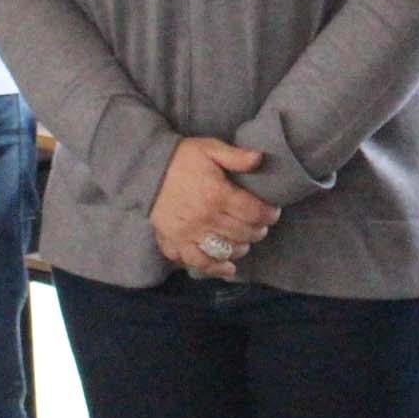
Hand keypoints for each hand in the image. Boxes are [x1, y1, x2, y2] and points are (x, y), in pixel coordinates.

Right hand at [148, 136, 279, 277]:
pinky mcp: (175, 243)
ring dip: (240, 248)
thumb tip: (259, 158)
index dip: (268, 214)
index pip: (253, 212)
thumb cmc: (181, 158)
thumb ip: (236, 156)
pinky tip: (227, 268)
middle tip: (260, 225)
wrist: (146, 171)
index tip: (272, 212)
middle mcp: (205, 218)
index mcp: (217, 194)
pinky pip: (197, 262)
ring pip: (224, 250)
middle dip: (257, 230)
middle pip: (242, 233)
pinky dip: (214, 268)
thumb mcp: (210, 148)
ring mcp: (189, 234)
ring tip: (245, 241)